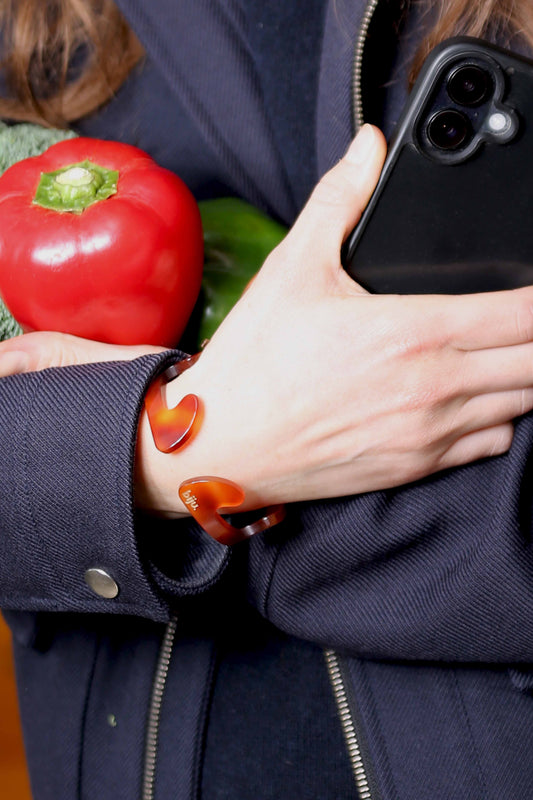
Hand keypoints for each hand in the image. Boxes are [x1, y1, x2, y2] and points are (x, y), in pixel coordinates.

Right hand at [4, 125, 532, 518]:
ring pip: (523, 403)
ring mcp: (430, 433)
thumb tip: (369, 147)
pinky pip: (493, 442)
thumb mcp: (294, 268)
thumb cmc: (256, 364)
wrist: (224, 445)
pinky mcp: (417, 466)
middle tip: (521, 320)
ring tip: (505, 353)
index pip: (524, 314)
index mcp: (413, 331)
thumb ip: (340, 200)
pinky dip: (499, 419)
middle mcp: (434, 386)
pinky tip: (474, 398)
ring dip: (522, 374)